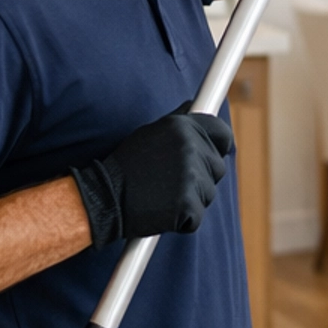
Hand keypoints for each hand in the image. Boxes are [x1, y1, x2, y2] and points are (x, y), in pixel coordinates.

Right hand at [71, 108, 233, 247]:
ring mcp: (191, 177)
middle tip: (171, 182)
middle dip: (201, 177)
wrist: (105, 198)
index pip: (223, 134)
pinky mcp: (189, 205)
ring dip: (191, 198)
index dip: (219, 146)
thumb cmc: (126, 166)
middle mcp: (190, 148)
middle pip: (217, 167)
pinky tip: (162, 212)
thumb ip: (178, 122)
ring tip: (162, 195)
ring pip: (208, 193)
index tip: (213, 154)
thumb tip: (196, 107)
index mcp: (183, 127)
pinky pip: (197, 215)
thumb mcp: (150, 133)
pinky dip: (183, 219)